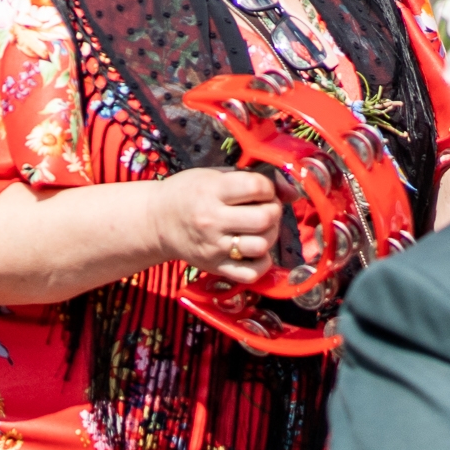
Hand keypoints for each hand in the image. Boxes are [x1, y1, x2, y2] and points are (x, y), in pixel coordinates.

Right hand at [151, 168, 282, 285]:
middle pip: (264, 219)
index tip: (262, 190)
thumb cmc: (188, 192)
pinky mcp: (215, 267)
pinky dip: (261, 263)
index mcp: (211, 191)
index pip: (257, 187)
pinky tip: (254, 250)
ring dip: (269, 236)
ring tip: (260, 229)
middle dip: (273, 211)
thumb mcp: (214, 176)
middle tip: (265, 209)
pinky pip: (251, 272)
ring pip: (261, 245)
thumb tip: (291, 191)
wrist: (157, 220)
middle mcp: (212, 220)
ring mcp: (214, 247)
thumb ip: (250, 180)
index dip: (268, 187)